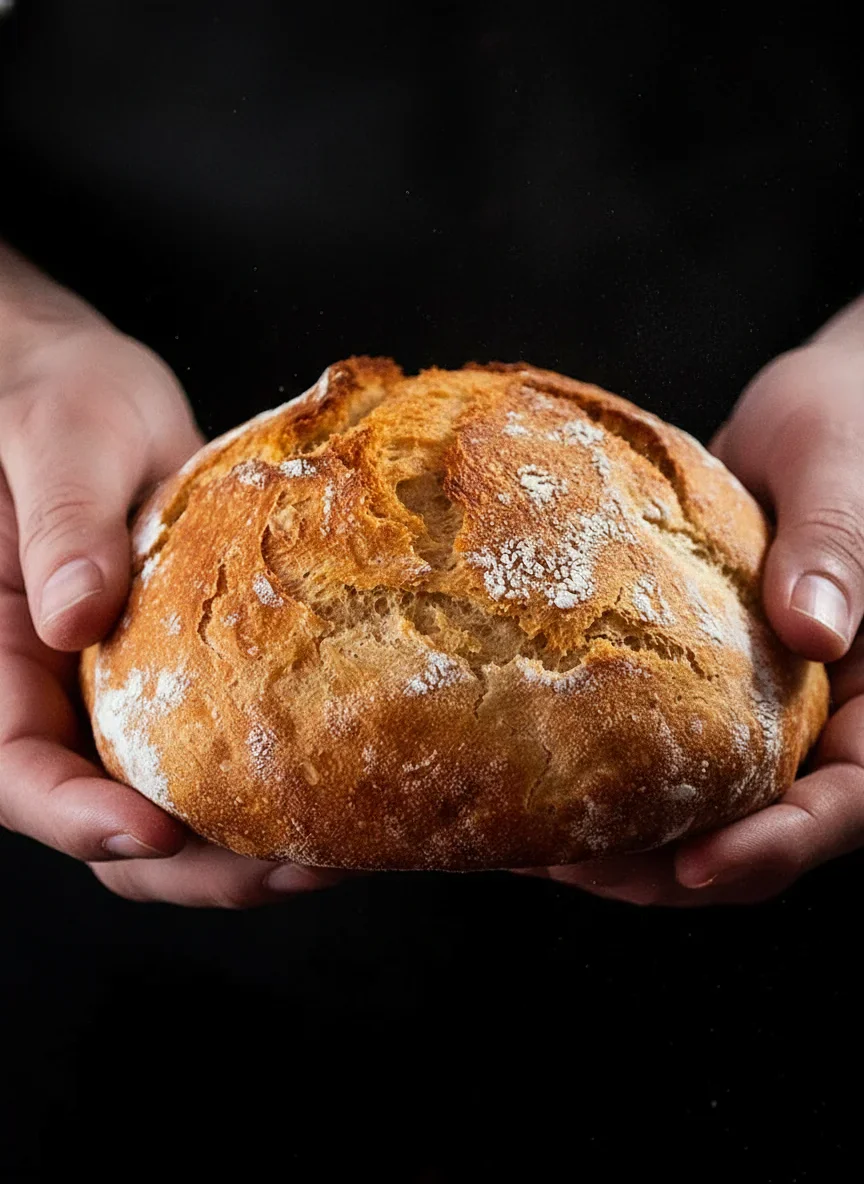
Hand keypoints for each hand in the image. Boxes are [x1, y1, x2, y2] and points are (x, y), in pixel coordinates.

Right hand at [0, 245, 339, 905]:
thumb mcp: (55, 441)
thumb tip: (74, 617)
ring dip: (242, 847)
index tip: (157, 834)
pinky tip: (335, 790)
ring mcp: (121, 696)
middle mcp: (55, 695)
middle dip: (192, 868)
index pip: (18, 773)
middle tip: (289, 867)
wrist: (95, 391)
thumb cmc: (53, 400)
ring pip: (169, 807)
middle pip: (105, 822)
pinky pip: (217, 754)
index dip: (79, 820)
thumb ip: (60, 526)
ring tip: (331, 852)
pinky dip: (268, 786)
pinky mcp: (182, 680)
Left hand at [518, 307, 863, 904]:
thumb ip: (837, 548)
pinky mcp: (711, 690)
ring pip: (709, 810)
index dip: (778, 847)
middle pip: (766, 831)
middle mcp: (829, 719)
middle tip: (575, 863)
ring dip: (630, 841)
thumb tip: (814, 629)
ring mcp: (767, 710)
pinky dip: (611, 777)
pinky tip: (540, 779)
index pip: (850, 801)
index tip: (695, 863)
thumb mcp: (846, 472)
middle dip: (673, 867)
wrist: (812, 410)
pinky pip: (668, 750)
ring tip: (539, 841)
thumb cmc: (849, 424)